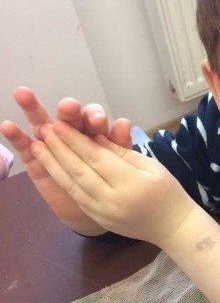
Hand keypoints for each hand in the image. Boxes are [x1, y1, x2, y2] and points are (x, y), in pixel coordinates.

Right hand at [0, 88, 130, 230]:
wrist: (98, 208)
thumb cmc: (109, 181)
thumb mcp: (118, 164)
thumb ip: (119, 145)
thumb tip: (124, 123)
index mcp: (94, 132)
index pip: (92, 117)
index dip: (94, 116)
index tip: (98, 121)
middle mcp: (71, 133)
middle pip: (68, 116)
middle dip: (68, 110)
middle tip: (70, 108)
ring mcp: (51, 143)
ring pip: (42, 123)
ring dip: (32, 108)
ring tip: (23, 95)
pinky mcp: (35, 157)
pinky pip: (24, 145)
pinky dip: (15, 136)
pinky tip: (8, 126)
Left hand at [34, 120, 195, 245]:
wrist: (173, 228)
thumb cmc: (168, 191)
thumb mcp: (151, 165)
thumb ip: (121, 152)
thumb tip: (95, 137)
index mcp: (130, 182)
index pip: (96, 156)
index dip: (75, 139)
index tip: (58, 123)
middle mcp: (113, 199)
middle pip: (80, 170)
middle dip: (58, 148)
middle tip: (43, 128)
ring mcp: (104, 212)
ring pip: (73, 185)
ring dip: (52, 164)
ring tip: (37, 146)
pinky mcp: (99, 220)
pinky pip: (77, 198)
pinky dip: (62, 181)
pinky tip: (52, 168)